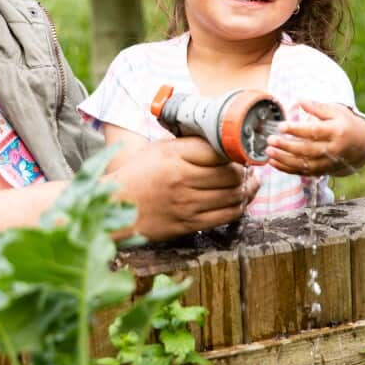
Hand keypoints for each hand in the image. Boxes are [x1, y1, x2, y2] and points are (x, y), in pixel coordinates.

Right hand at [110, 137, 256, 240]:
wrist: (115, 206)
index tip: (241, 149)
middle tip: (248, 167)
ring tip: (249, 182)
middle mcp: (181, 179)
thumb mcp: (159, 149)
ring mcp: (186, 204)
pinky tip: (241, 199)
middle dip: (245, 170)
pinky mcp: (189, 224)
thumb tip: (222, 141)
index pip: (219, 150)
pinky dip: (239, 206)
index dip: (236, 150)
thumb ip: (188, 144)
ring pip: (233, 195)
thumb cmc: (137, 174)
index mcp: (173, 155)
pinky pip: (226, 215)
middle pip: (231, 173)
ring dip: (247, 188)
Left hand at [265, 100, 364, 177]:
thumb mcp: (336, 111)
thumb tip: (300, 101)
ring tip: (269, 151)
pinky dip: (286, 169)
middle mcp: (333, 150)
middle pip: (308, 150)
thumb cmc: (344, 124)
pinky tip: (272, 162)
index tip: (281, 126)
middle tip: (270, 140)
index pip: (315, 132)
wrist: (360, 146)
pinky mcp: (322, 171)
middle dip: (287, 146)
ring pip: (304, 164)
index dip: (297, 130)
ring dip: (284, 159)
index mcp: (337, 132)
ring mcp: (328, 163)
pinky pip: (303, 172)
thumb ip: (317, 107)